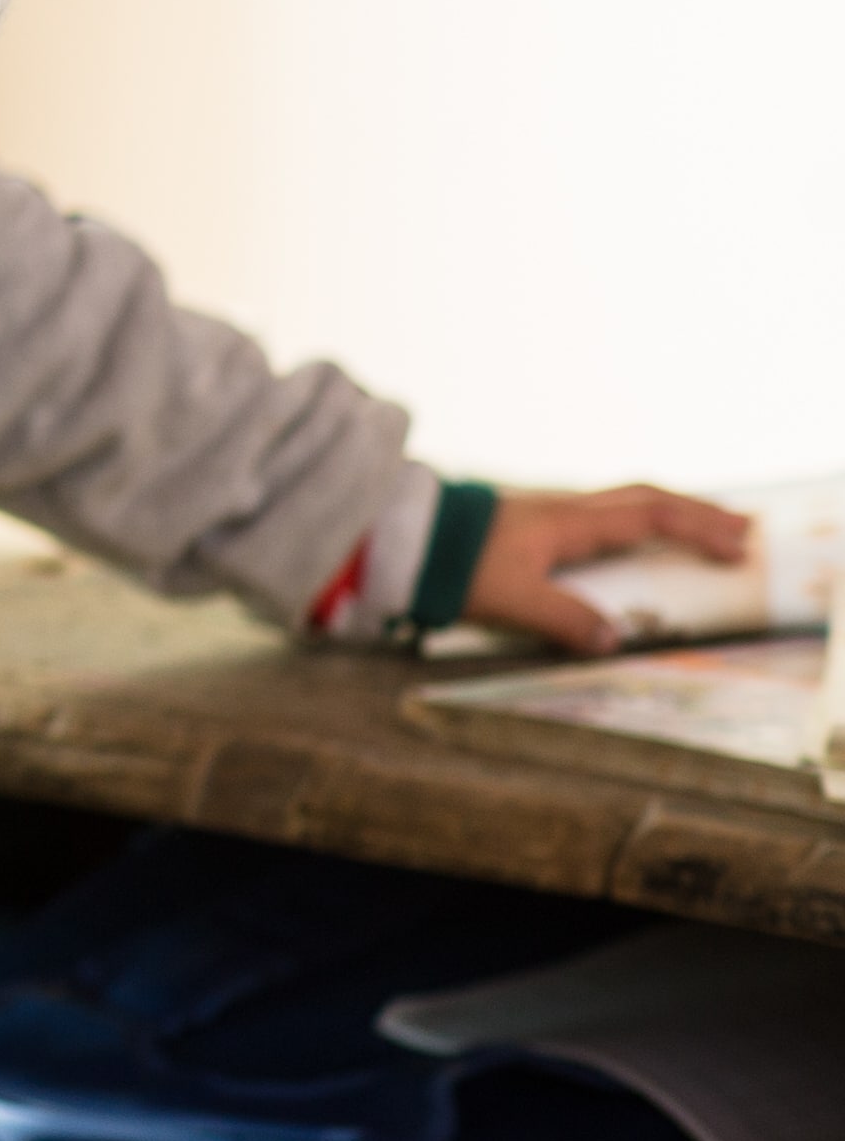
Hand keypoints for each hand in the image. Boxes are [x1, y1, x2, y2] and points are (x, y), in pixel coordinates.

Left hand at [461, 483, 759, 653]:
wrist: (398, 536)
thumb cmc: (450, 564)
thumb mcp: (509, 599)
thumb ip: (562, 618)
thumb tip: (613, 641)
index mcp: (568, 521)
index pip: (648, 516)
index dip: (697, 529)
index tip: (739, 545)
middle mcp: (564, 509)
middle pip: (644, 499)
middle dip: (696, 512)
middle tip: (743, 527)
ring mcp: (548, 513)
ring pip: (622, 503)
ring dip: (668, 513)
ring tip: (703, 530)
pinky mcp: (533, 524)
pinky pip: (602, 515)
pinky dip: (635, 522)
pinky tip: (636, 540)